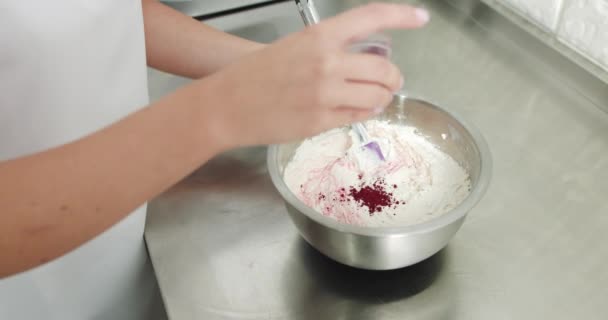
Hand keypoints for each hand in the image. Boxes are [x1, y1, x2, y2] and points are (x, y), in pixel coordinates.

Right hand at [196, 3, 428, 147]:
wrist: (227, 106)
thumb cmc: (256, 75)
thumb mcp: (295, 48)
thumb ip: (332, 50)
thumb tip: (369, 60)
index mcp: (319, 37)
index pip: (371, 17)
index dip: (401, 15)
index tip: (421, 18)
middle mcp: (326, 63)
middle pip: (384, 69)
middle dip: (393, 77)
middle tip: (391, 81)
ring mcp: (325, 95)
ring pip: (377, 97)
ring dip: (382, 98)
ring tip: (374, 98)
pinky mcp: (321, 122)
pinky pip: (359, 117)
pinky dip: (364, 113)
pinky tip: (356, 111)